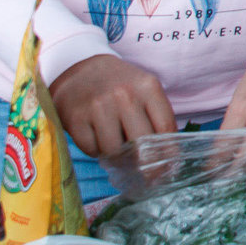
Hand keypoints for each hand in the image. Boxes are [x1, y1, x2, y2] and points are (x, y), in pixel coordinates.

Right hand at [49, 54, 175, 159]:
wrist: (79, 69)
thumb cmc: (119, 85)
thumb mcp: (144, 90)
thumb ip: (157, 117)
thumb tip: (168, 158)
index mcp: (148, 87)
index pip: (165, 128)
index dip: (168, 154)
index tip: (168, 169)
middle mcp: (124, 96)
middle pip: (141, 143)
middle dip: (146, 164)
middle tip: (147, 175)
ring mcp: (98, 107)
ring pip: (115, 151)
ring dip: (117, 157)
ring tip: (117, 147)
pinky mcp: (76, 119)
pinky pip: (92, 150)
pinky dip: (96, 151)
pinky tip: (97, 138)